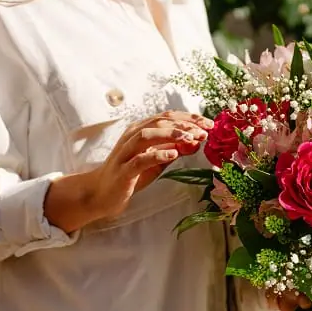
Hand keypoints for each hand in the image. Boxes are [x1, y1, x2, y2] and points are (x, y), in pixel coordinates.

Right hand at [45, 111, 210, 231]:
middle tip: (205, 131)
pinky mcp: (123, 170)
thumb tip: (197, 141)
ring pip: (147, 135)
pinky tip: (172, 155)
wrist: (102, 193)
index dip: (189, 118)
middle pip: (159, 122)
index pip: (168, 116)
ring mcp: (126, 152)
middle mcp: (132, 136)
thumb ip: (175, 149)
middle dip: (184, 124)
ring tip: (191, 139)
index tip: (209, 124)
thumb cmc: (131, 174)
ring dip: (171, 135)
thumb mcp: (157, 160)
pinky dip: (157, 155)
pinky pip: (140, 159)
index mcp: (141, 130)